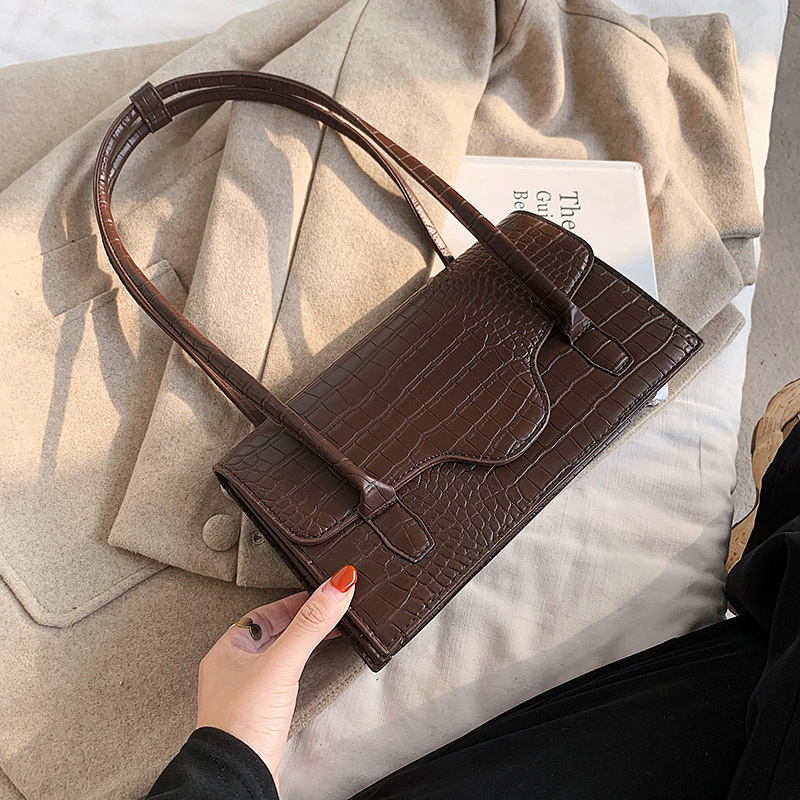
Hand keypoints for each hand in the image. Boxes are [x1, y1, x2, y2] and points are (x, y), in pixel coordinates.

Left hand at [196, 565, 356, 786]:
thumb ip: (311, 623)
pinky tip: (313, 669)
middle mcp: (233, 669)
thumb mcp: (282, 663)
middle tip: (331, 611)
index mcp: (227, 649)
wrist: (237, 779)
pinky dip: (300, 667)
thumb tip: (339, 584)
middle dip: (302, 621)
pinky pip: (283, 678)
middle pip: (273, 633)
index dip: (293, 602)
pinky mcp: (260, 715)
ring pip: (278, 656)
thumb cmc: (244, 723)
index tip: (321, 595)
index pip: (264, 613)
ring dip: (302, 643)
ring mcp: (246, 693)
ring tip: (328, 632)